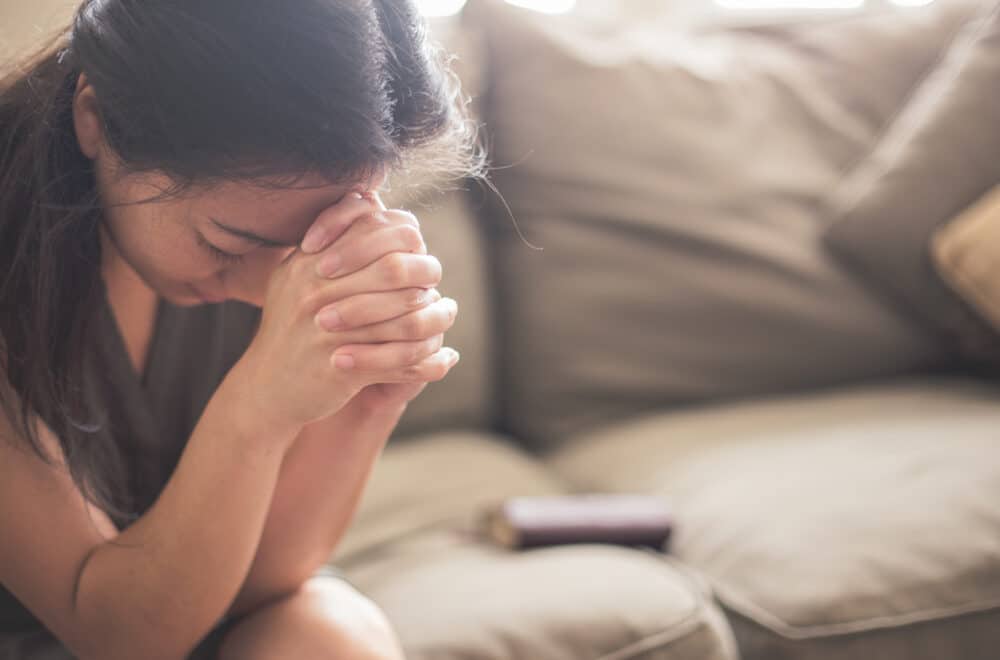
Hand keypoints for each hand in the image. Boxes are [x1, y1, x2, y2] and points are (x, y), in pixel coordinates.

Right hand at [231, 193, 456, 433]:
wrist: (268, 386)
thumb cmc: (291, 327)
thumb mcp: (296, 275)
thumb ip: (327, 239)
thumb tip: (366, 197)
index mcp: (308, 263)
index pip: (370, 230)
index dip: (403, 237)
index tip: (416, 248)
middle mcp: (316, 292)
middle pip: (393, 268)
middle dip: (424, 272)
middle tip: (435, 278)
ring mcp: (329, 330)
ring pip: (404, 316)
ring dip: (435, 316)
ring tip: (448, 312)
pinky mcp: (341, 368)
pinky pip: (400, 359)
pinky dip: (428, 358)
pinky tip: (445, 355)